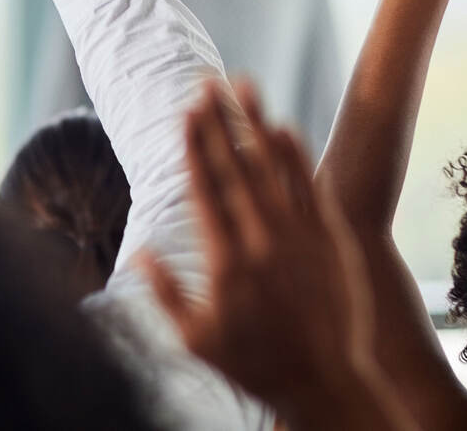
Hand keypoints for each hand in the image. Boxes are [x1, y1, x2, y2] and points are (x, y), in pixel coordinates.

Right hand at [140, 82, 382, 421]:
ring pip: (274, 167)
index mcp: (226, 262)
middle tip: (205, 83)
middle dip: (218, 121)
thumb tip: (137, 253)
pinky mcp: (329, 240)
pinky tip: (282, 126)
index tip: (184, 113)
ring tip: (243, 85)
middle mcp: (262, 241)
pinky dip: (295, 156)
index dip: (194, 147)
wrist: (325, 384)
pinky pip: (310, 187)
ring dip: (256, 123)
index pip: (205, 189)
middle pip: (236, 167)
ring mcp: (299, 237)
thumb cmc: (254, 365)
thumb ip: (164, 294)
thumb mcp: (195, 340)